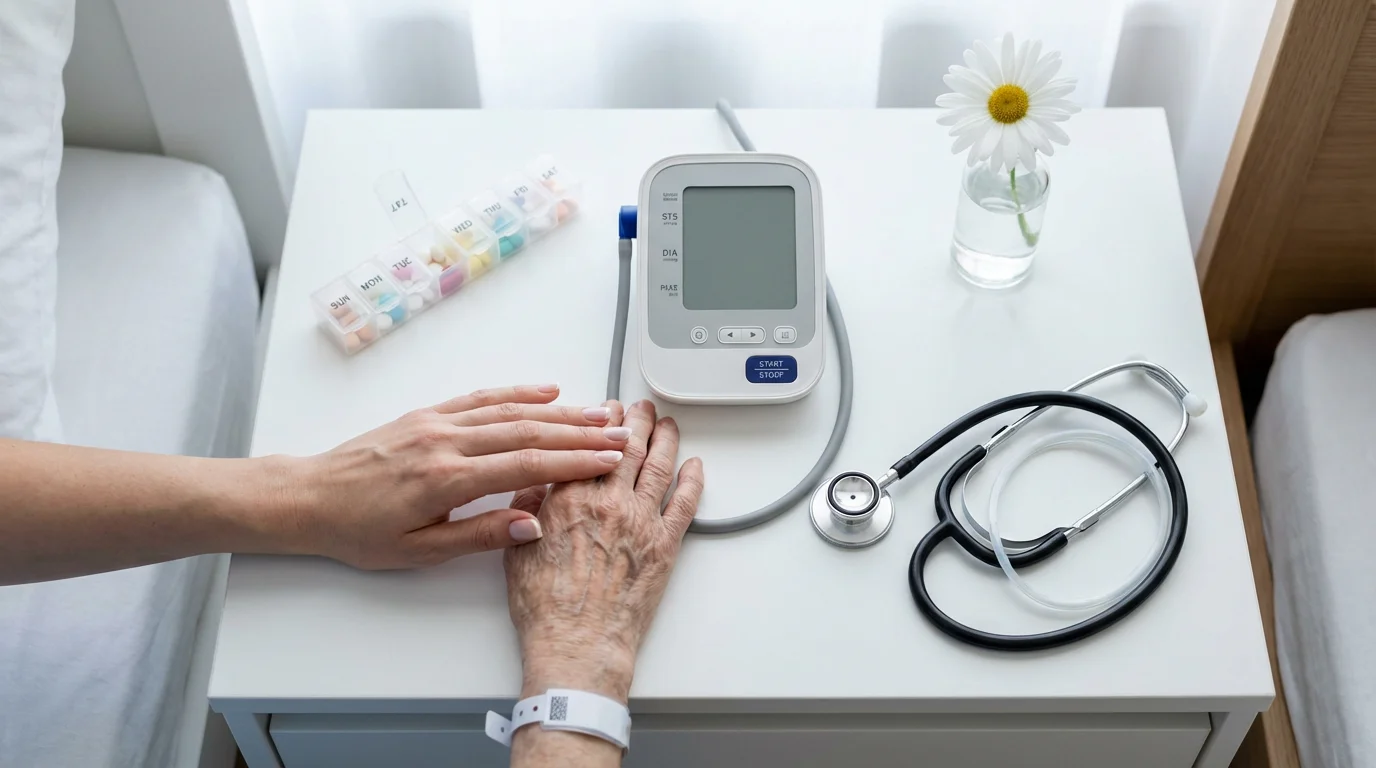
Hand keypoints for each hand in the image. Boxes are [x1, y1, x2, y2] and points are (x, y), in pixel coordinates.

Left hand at [269, 384, 630, 569]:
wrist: (308, 498)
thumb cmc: (357, 531)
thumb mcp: (418, 551)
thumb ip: (478, 536)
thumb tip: (531, 526)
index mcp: (446, 478)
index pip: (526, 464)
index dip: (574, 462)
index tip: (609, 461)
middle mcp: (445, 441)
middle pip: (527, 431)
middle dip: (579, 433)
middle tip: (620, 434)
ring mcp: (436, 423)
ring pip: (509, 411)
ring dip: (558, 411)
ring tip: (598, 412)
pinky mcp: (427, 415)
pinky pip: (480, 398)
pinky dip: (517, 393)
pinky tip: (545, 392)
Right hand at [503, 400, 704, 703]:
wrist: (578, 643)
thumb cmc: (546, 607)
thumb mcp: (516, 551)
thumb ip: (526, 509)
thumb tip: (535, 483)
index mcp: (569, 498)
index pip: (588, 446)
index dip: (599, 424)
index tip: (605, 410)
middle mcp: (609, 501)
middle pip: (627, 447)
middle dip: (635, 421)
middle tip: (640, 407)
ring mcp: (642, 521)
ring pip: (659, 466)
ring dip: (666, 440)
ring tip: (668, 424)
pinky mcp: (665, 545)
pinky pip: (685, 504)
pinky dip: (693, 480)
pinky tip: (695, 466)